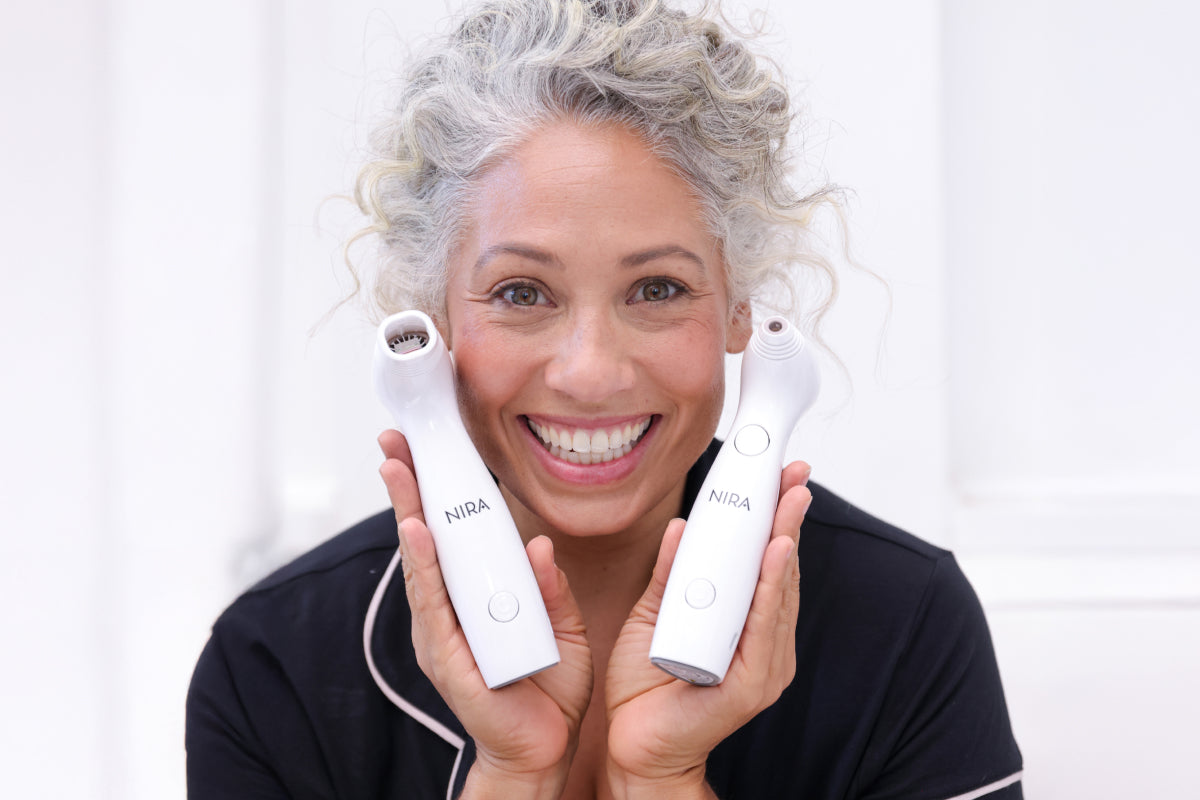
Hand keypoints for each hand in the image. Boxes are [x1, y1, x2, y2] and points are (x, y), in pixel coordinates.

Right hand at [378, 429, 594, 797]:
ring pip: (421, 564)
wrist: (544, 750)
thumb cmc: (549, 689)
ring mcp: (443, 632)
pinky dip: (424, 566)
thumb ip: (550, 588)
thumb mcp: (562, 626)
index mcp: (475, 598)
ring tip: (398, 469)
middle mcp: (450, 611)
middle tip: (395, 442)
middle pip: (425, 540)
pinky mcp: (446, 656)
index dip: (436, 492)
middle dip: (410, 488)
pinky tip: (418, 533)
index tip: (425, 448)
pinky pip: (434, 604)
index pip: (452, 535)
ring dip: (409, 513)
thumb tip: (540, 547)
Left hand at [603, 461, 812, 796]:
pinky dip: (768, 589)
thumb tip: (684, 527)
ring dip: (782, 545)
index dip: (773, 518)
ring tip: (787, 504)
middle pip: (778, 571)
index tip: (780, 477)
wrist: (634, 745)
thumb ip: (670, 574)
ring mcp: (762, 664)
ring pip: (776, 593)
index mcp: (744, 622)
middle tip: (793, 476)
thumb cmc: (645, 682)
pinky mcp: (751, 684)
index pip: (764, 562)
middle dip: (786, 520)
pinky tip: (773, 557)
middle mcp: (762, 642)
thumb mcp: (653, 614)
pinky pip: (762, 629)